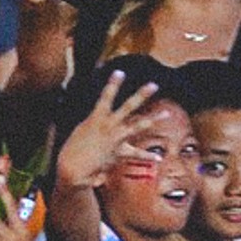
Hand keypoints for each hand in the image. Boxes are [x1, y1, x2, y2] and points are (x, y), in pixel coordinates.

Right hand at [55, 67, 159, 189]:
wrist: (74, 167)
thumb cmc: (73, 148)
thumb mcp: (82, 129)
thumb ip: (96, 121)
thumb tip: (105, 118)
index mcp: (97, 118)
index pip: (105, 97)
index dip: (113, 84)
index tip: (120, 72)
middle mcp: (110, 125)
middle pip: (129, 107)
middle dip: (141, 95)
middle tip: (154, 85)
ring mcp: (117, 138)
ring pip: (138, 126)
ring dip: (153, 119)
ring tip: (166, 112)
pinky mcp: (119, 152)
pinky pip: (136, 154)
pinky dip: (147, 156)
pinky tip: (158, 158)